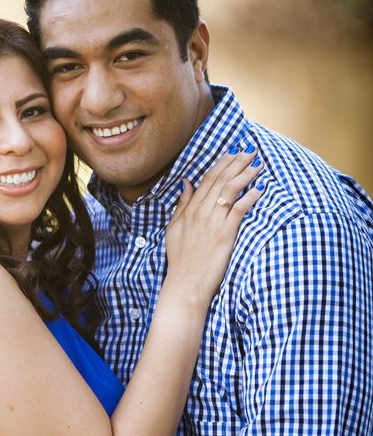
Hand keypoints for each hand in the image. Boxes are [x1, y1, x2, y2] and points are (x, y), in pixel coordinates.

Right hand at [164, 149, 263, 302]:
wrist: (186, 284)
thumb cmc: (181, 260)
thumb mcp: (174, 229)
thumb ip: (181, 205)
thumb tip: (186, 184)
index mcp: (189, 209)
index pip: (208, 178)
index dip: (223, 163)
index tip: (234, 153)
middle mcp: (201, 211)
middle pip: (221, 179)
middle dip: (237, 162)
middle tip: (251, 151)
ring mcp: (213, 222)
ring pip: (231, 189)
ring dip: (246, 174)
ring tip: (258, 165)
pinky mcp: (225, 234)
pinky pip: (239, 208)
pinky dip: (250, 196)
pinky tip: (260, 188)